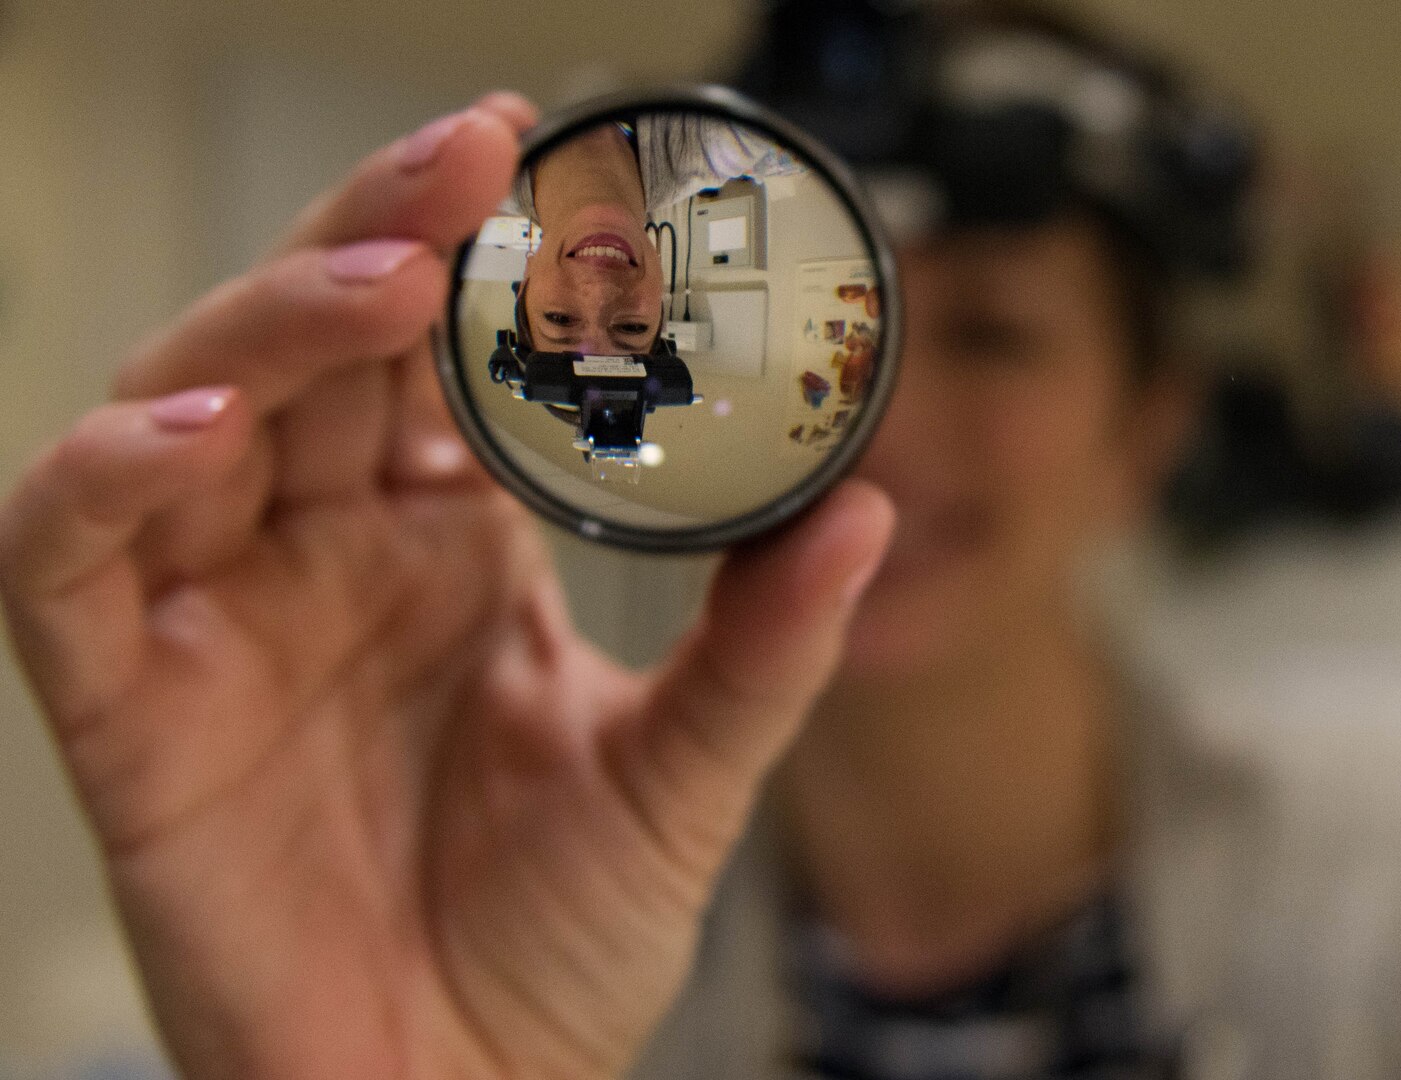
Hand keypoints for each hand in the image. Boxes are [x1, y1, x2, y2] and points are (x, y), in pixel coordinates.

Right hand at [0, 93, 892, 1079]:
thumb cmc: (556, 948)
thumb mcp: (681, 779)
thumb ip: (762, 647)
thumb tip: (866, 511)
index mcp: (446, 548)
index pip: (431, 360)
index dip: (468, 260)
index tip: (542, 165)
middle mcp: (326, 561)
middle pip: (311, 349)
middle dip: (375, 238)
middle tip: (467, 155)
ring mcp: (220, 626)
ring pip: (183, 413)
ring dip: (261, 325)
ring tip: (380, 280)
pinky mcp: (130, 717)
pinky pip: (60, 566)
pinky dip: (104, 482)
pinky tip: (195, 433)